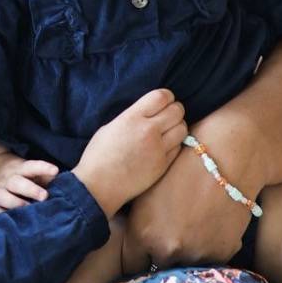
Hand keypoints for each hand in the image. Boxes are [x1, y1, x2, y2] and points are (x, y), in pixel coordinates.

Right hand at [0, 150, 59, 216]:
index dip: (43, 167)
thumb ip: (46, 179)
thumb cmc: (21, 177)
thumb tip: (69, 187)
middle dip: (30, 189)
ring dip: (15, 203)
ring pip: (2, 195)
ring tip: (28, 209)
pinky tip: (13, 221)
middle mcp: (7, 179)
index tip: (55, 171)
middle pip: (16, 182)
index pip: (31, 166)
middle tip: (45, 196)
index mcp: (19, 169)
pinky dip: (1, 215)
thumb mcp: (31, 172)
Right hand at [72, 89, 186, 216]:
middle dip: (174, 110)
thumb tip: (148, 113)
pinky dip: (174, 144)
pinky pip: (178, 147)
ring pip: (182, 129)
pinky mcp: (163, 165)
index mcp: (132, 117)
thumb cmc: (98, 155)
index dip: (166, 97)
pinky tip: (164, 147)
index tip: (164, 101)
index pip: (162, 96)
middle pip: (177, 111)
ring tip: (168, 131)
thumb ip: (132, 117)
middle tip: (168, 115)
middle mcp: (148, 131)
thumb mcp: (111, 127)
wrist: (99, 185)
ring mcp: (158, 149)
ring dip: (177, 126)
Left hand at [125, 116, 261, 266]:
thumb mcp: (147, 192)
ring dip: (187, 253)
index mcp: (143, 234)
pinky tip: (210, 224)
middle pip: (158, 266)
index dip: (137, 256)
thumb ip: (138, 223)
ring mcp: (196, 254)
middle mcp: (168, 250)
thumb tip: (135, 244)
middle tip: (170, 236)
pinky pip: (210, 258)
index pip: (131, 263)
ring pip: (185, 265)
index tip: (143, 251)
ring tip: (193, 227)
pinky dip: (209, 247)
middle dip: (161, 255)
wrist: (224, 158)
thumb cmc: (181, 166)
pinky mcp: (222, 253)